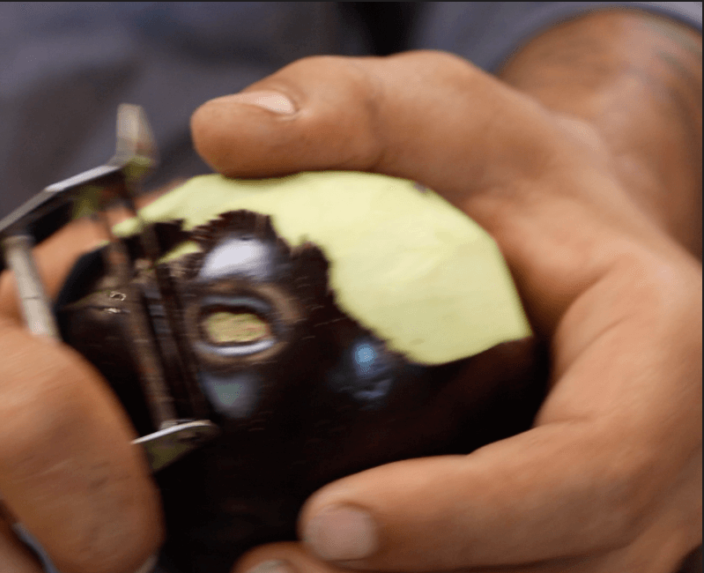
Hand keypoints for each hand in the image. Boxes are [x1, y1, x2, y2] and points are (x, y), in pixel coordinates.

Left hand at [189, 12, 701, 572]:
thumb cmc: (514, 176)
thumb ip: (345, 108)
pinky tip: (306, 565)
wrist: (569, 236)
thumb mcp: (440, 109)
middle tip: (267, 572)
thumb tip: (222, 132)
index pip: (590, 467)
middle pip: (563, 565)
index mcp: (663, 357)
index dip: (469, 516)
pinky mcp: (568, 532)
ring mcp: (623, 511)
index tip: (331, 519)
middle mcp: (663, 459)